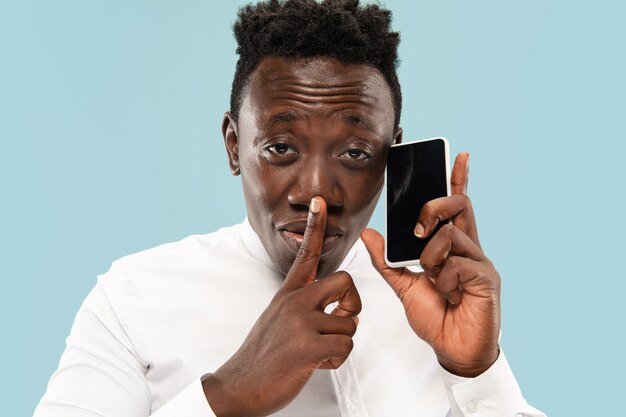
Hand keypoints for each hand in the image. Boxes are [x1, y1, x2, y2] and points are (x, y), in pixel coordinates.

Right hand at [203, 197, 360, 416]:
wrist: (240, 385)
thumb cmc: (263, 354)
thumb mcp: (278, 318)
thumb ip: (304, 305)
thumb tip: (337, 308)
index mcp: (288, 293)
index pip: (305, 253)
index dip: (315, 226)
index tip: (321, 203)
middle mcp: (295, 301)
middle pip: (346, 282)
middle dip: (352, 305)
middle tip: (339, 320)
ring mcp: (300, 322)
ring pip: (349, 324)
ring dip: (339, 343)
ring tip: (317, 351)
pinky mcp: (307, 345)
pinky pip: (345, 347)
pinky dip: (336, 360)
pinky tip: (316, 363)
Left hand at [361, 152, 499, 376]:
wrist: (452, 350)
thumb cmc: (435, 318)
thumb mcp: (403, 285)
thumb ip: (386, 259)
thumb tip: (368, 234)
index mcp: (452, 247)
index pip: (457, 206)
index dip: (459, 180)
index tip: (460, 156)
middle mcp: (469, 248)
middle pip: (457, 205)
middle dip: (432, 207)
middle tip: (417, 230)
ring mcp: (480, 261)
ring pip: (450, 234)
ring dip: (430, 255)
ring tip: (433, 278)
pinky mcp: (487, 277)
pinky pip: (457, 262)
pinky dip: (444, 278)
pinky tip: (449, 293)